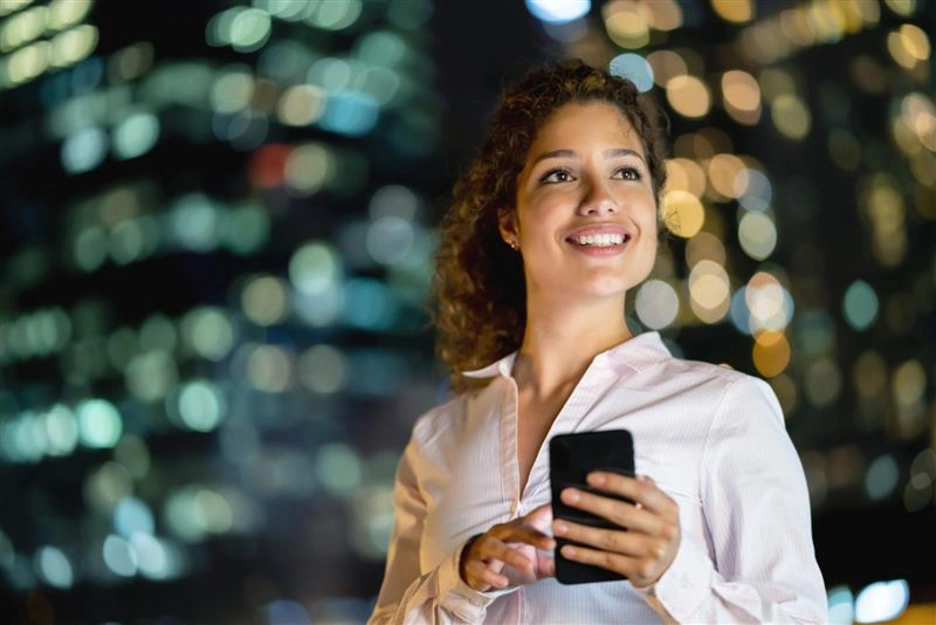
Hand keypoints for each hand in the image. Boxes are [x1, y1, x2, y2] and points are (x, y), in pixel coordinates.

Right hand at [459, 503, 555, 591]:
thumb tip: (574, 563)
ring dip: (511, 555)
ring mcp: (485, 547)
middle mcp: (500, 533)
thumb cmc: (510, 560)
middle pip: (516, 529)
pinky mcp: (473, 564)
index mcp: (517, 529)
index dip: (548, 516)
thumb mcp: (534, 562)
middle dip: (533, 535)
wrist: (477, 569)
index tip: (563, 519)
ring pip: (496, 547)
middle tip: (551, 545)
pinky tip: (503, 581)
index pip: (534, 520)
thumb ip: (552, 562)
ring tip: (526, 565)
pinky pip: (481, 568)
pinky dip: (491, 575)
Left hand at [552, 473, 679, 588]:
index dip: (614, 483)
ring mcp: (652, 553)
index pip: (640, 491)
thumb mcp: (659, 507)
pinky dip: (584, 555)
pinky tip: (567, 549)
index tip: (589, 477)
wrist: (673, 565)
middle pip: (620, 514)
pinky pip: (606, 561)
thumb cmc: (657, 527)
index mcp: (667, 508)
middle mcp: (663, 530)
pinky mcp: (639, 571)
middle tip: (566, 496)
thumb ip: (644, 489)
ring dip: (580, 532)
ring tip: (558, 525)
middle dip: (590, 503)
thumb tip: (617, 471)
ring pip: (609, 540)